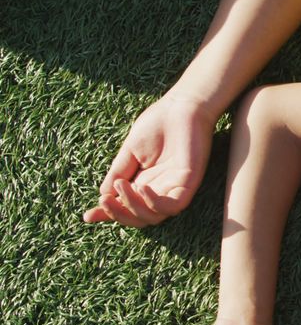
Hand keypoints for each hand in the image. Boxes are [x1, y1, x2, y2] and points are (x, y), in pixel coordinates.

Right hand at [83, 94, 216, 226]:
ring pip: (154, 217)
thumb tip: (103, 195)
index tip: (87, 216)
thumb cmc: (158, 124)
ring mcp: (175, 187)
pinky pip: (173, 206)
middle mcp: (159, 189)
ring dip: (132, 207)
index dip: (108, 214)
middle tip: (104, 200)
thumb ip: (118, 172)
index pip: (126, 206)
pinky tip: (142, 187)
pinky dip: (155, 204)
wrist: (180, 106)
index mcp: (144, 182)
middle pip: (139, 218)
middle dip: (118, 214)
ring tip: (121, 185)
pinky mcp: (189, 182)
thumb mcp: (130, 152)